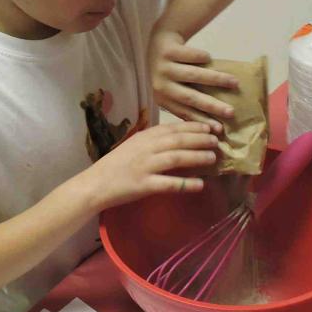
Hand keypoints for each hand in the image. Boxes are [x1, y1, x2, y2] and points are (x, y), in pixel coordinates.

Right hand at [78, 121, 217, 210]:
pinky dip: (186, 184)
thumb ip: (152, 141)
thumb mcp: (133, 147)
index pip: (172, 128)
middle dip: (199, 139)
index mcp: (143, 138)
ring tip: (213, 157)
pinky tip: (200, 185)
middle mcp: (145, 149)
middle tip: (217, 140)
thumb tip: (178, 138)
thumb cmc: (115, 166)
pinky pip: (168, 184)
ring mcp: (144, 167)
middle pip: (177, 140)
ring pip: (175, 158)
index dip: (193, 126)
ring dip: (196, 156)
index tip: (209, 127)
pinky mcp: (143, 185)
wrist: (94, 185)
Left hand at [148, 29, 237, 130]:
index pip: (185, 112)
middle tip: (231, 112)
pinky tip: (209, 58)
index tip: (219, 129)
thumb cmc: (172, 70)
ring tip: (235, 83)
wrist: (159, 42)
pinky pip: (192, 56)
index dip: (202, 120)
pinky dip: (203, 57)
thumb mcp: (174, 88)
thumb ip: (188, 101)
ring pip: (194, 75)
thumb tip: (215, 123)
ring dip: (217, 79)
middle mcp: (160, 85)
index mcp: (162, 98)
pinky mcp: (168, 51)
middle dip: (212, 106)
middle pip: (190, 98)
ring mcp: (163, 68)